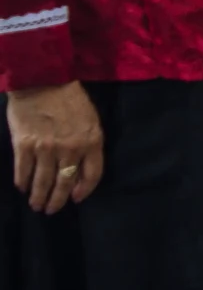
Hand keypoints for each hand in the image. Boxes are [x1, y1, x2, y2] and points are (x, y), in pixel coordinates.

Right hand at [8, 83, 102, 214]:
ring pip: (43, 181)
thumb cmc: (70, 98)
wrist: (42, 79)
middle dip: (58, 200)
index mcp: (92, 141)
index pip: (92, 175)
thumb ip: (88, 144)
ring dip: (39, 196)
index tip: (76, 199)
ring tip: (36, 204)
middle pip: (66, 183)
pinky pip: (23, 170)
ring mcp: (46, 148)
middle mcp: (70, 148)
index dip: (84, 190)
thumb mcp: (91, 120)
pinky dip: (22, 181)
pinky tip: (22, 187)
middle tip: (51, 210)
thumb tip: (79, 169)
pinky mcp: (24, 145)